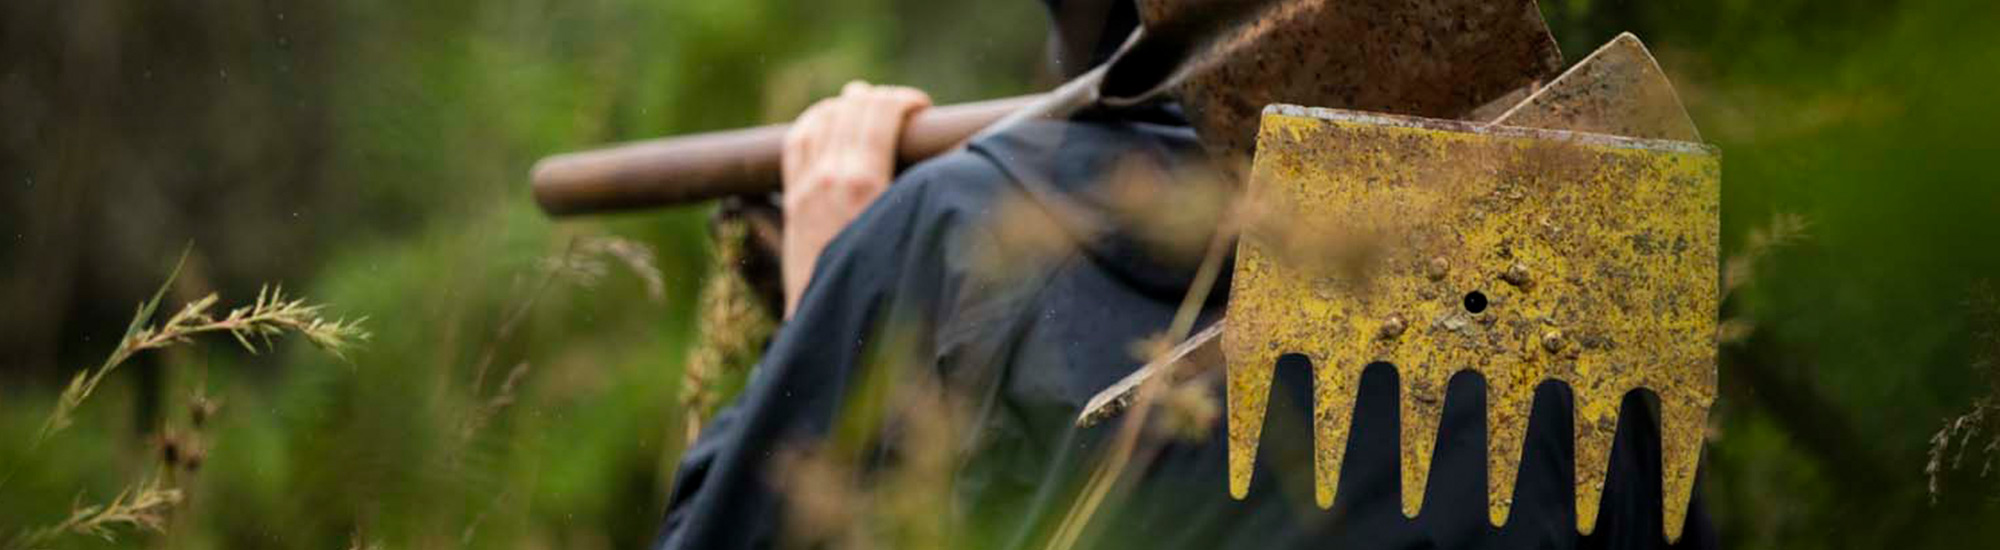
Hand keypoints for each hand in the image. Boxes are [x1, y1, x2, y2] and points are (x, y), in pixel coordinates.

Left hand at [779, 81, 931, 317]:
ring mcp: (805, 187)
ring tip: (869, 108)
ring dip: (847, 106)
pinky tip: (830, 122)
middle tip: (905, 111)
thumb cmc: (887, 288)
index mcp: (863, 181)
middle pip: (852, 108)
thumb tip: (961, 162)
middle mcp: (829, 177)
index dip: (906, 101)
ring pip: (821, 119)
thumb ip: (929, 195)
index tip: (925, 109)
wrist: (836, 327)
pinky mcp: (793, 200)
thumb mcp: (916, 236)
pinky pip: (796, 141)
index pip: (881, 112)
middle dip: (882, 99)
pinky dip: (815, 122)